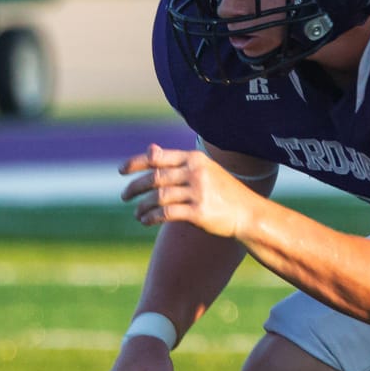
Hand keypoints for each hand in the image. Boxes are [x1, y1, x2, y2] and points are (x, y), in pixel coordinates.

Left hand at [121, 146, 256, 237]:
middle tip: (124, 196)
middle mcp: (195, 172)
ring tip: (137, 213)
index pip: (158, 157)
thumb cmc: (222, 190)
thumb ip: (175, 161)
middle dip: (135, 187)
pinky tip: (145, 221)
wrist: (247, 212)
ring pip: (158, 197)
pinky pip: (166, 214)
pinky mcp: (198, 212)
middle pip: (155, 177)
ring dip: (142, 206)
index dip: (136, 162)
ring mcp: (197, 192)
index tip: (122, 170)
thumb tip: (150, 149)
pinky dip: (151, 218)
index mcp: (194, 159)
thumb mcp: (202, 169)